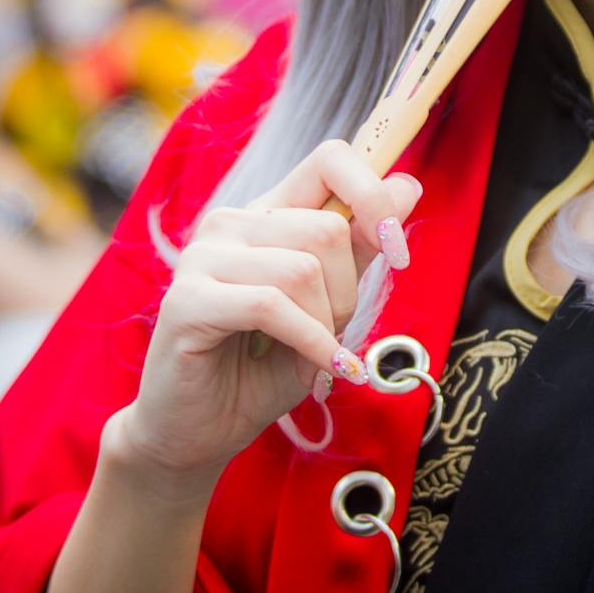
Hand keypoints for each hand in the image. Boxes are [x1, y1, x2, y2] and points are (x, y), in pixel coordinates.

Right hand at [114, 140, 422, 497]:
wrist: (198, 433)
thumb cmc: (263, 369)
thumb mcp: (329, 306)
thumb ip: (360, 247)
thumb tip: (408, 186)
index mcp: (267, 213)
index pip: (329, 159)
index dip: (374, 195)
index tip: (398, 248)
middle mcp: (231, 223)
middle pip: (327, 227)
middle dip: (349, 292)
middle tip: (332, 334)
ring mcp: (202, 257)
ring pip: (302, 268)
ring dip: (326, 324)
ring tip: (314, 353)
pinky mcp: (186, 300)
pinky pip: (271, 306)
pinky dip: (310, 342)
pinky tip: (321, 369)